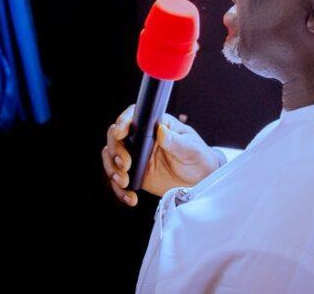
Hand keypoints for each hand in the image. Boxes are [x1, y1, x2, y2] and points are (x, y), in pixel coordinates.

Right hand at [101, 105, 222, 205]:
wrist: (202, 182)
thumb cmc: (199, 159)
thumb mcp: (191, 149)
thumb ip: (176, 141)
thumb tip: (161, 131)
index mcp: (156, 125)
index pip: (134, 116)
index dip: (123, 122)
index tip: (121, 132)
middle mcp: (142, 139)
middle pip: (116, 137)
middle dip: (115, 150)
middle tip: (125, 164)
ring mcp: (137, 157)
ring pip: (112, 157)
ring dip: (113, 169)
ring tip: (124, 182)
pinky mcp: (136, 174)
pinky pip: (119, 180)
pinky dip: (119, 189)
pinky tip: (130, 197)